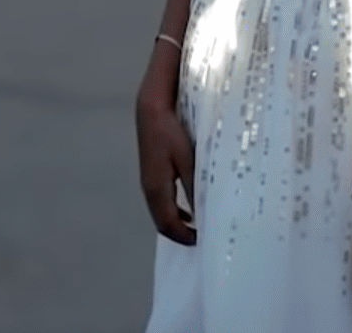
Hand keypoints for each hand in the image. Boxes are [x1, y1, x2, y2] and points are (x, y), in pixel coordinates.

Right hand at [135, 91, 196, 244]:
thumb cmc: (170, 133)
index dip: (184, 237)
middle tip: (203, 238)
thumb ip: (194, 187)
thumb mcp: (187, 160)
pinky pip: (161, 201)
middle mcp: (148, 189)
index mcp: (156, 189)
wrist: (151, 110)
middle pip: (162, 223)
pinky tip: (189, 207)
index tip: (204, 242)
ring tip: (199, 226)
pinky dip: (175, 210)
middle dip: (181, 234)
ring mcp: (147, 181)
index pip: (168, 225)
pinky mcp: (151, 173)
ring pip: (161, 212)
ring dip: (178, 222)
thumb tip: (202, 213)